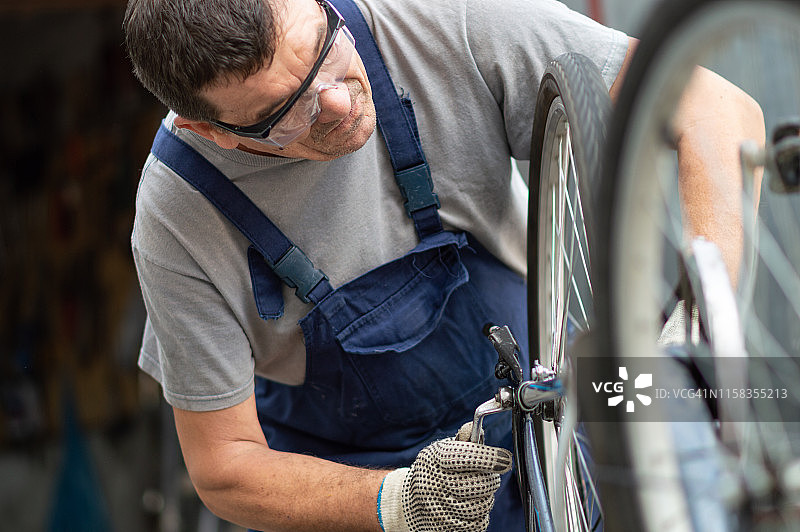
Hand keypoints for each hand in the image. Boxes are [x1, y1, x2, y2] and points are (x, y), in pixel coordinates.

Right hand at [378, 423, 511, 531]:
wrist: (409, 502)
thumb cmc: (433, 472)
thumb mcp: (441, 451)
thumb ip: (462, 440)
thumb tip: (475, 428)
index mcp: (434, 460)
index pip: (467, 457)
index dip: (490, 457)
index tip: (505, 458)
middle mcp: (436, 484)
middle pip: (479, 483)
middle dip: (491, 479)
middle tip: (489, 476)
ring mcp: (440, 509)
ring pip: (481, 505)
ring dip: (486, 497)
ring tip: (477, 491)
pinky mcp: (447, 528)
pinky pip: (477, 523)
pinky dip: (480, 515)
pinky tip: (470, 505)